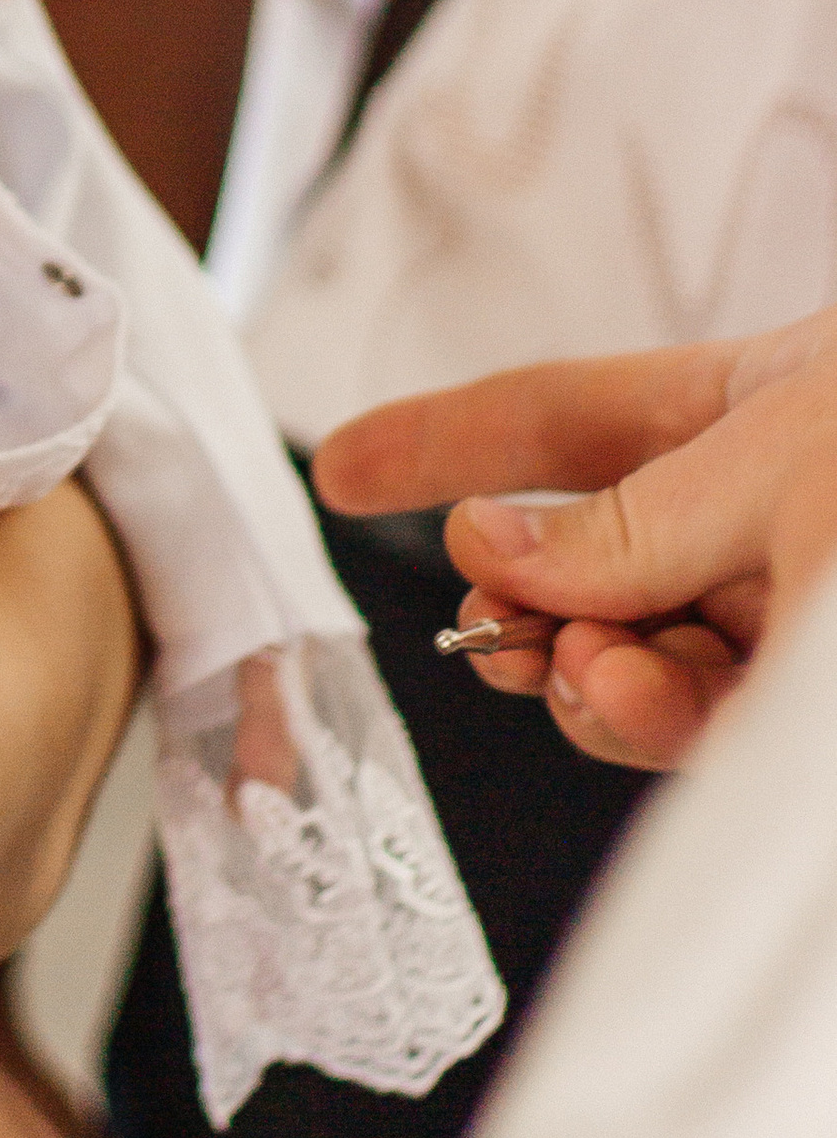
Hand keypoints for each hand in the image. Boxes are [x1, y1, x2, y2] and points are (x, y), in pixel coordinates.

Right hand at [315, 306, 836, 767]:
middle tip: (489, 623)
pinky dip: (644, 720)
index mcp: (747, 407)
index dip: (445, 439)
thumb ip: (638, 518)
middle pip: (583, 564)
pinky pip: (694, 730)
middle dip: (516, 601)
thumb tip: (491, 548)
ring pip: (630, 660)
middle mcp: (759, 515)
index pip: (561, 417)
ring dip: (580, 671)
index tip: (346, 470)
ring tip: (585, 664)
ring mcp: (784, 614)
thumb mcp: (788, 457)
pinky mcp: (803, 710)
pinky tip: (629, 695)